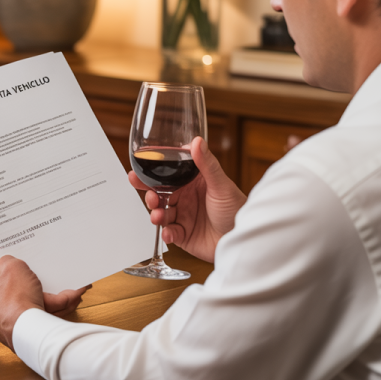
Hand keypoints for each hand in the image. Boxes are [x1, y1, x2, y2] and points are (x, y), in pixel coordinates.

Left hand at [0, 255, 86, 348]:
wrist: (29, 332)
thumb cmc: (16, 301)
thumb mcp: (15, 267)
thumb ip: (8, 260)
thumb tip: (6, 263)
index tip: (10, 263)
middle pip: (7, 286)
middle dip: (28, 280)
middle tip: (37, 273)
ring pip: (23, 300)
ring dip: (44, 294)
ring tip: (61, 288)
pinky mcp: (12, 329)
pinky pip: (29, 313)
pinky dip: (45, 307)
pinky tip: (66, 300)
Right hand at [129, 137, 245, 262]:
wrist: (244, 238)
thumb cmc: (237, 209)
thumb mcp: (221, 185)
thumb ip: (207, 164)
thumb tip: (197, 141)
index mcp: (192, 183)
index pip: (167, 176)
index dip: (151, 175)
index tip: (137, 173)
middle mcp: (186, 199)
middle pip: (160, 195)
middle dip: (150, 195)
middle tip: (150, 197)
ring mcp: (184, 217)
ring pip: (161, 213)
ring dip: (156, 214)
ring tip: (159, 216)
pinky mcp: (184, 235)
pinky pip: (170, 233)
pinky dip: (167, 233)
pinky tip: (170, 232)